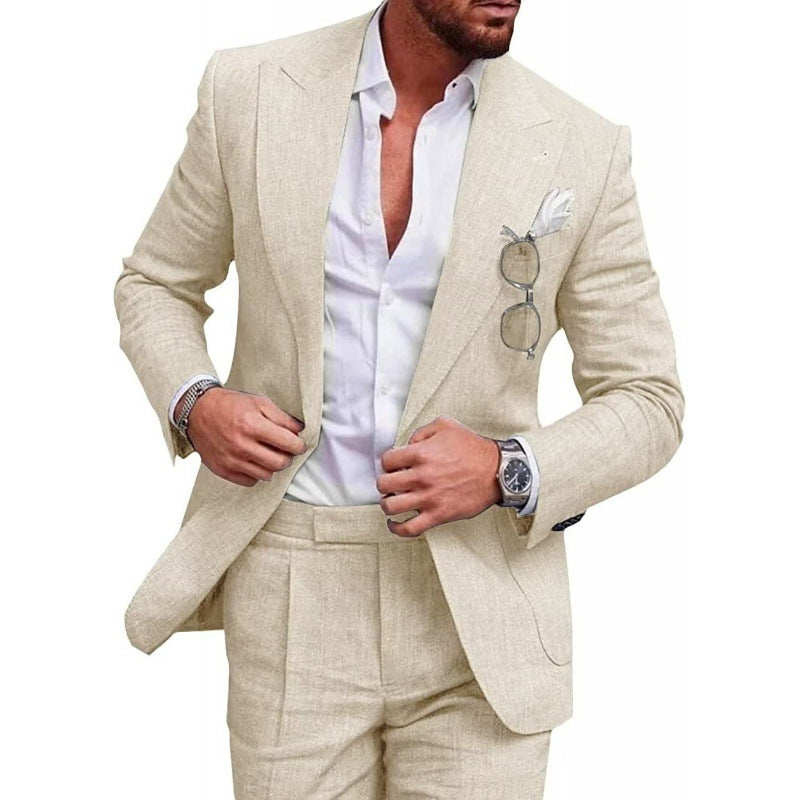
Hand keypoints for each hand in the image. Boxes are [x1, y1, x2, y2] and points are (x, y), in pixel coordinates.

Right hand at [182, 388, 306, 486]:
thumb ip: (281, 417)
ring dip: (272, 466)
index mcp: (252, 425)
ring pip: (266, 475)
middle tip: (286, 451)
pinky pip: (250, 481)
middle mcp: (241, 445)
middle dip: (288, 457)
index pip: (287, 443)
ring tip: (269, 454)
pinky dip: (256, 473)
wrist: (198, 411)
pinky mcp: (223, 470)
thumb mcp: (258, 402)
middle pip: (279, 463)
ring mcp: (231, 460)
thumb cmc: (229, 405)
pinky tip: (254, 461)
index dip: (299, 445)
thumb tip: (299, 430)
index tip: (299, 445)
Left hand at [376, 416, 501, 537]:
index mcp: (421, 454)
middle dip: (385, 482)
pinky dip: (397, 528)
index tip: (394, 465)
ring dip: (387, 504)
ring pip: (391, 506)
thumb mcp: (446, 426)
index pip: (387, 460)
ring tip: (393, 500)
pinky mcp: (438, 515)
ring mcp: (429, 498)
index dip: (388, 462)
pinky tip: (394, 523)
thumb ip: (422, 432)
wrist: (497, 471)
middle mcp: (422, 477)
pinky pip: (410, 528)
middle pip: (384, 484)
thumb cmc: (474, 449)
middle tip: (392, 482)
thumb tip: (408, 445)